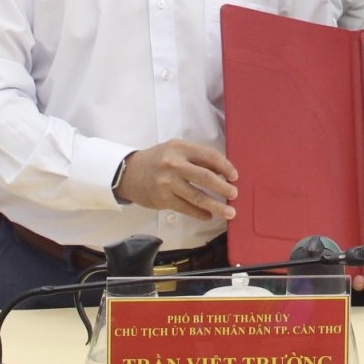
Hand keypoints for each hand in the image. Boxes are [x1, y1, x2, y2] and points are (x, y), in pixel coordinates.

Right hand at [114, 139, 238, 221]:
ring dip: (216, 206)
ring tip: (229, 212)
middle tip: (234, 194)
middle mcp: (174, 164)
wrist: (129, 173)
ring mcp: (168, 183)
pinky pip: (186, 208)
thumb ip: (195, 158)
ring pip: (198, 196)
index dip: (225, 167)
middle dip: (224, 187)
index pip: (209, 156)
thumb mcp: (175, 150)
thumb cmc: (157, 160)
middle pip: (205, 177)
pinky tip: (208, 216)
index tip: (234, 176)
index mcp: (180, 148)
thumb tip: (221, 172)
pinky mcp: (163, 199)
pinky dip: (200, 213)